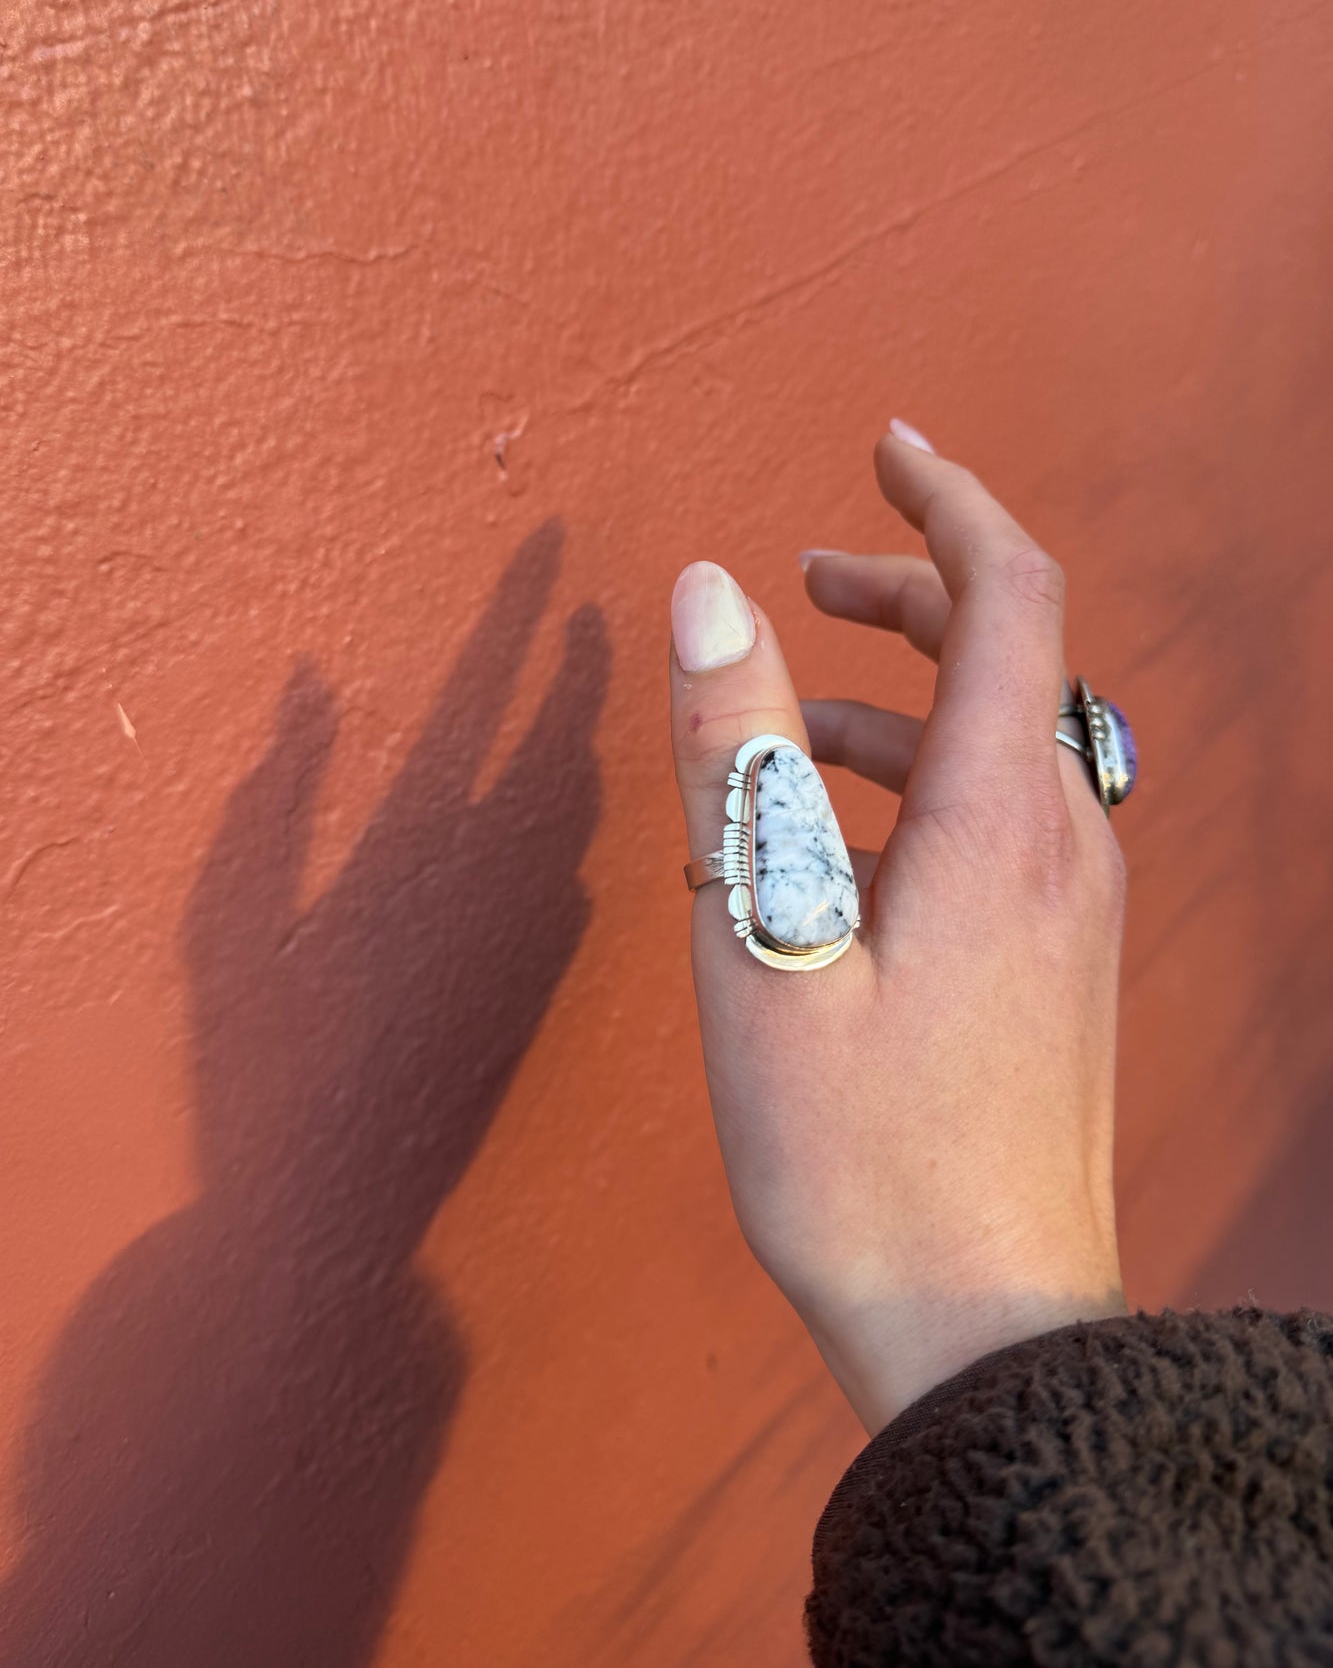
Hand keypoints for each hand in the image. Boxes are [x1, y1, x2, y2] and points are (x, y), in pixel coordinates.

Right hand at [667, 424, 1126, 1435]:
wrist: (986, 1333)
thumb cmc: (861, 1159)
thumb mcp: (759, 943)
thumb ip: (731, 755)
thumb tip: (704, 588)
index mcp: (1001, 820)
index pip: (1011, 595)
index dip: (948, 501)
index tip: (884, 444)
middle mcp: (1062, 846)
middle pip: (1016, 657)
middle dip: (913, 593)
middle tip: (812, 578)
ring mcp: (1072, 910)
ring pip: (1002, 745)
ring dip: (899, 705)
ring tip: (781, 729)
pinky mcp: (1058, 965)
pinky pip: (1000, 824)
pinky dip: (917, 791)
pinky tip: (826, 856)